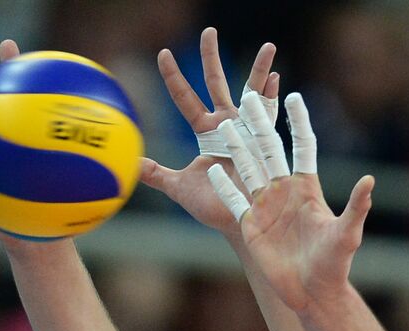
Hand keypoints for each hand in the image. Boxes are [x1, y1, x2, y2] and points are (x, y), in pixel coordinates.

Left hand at [140, 28, 276, 236]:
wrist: (240, 221)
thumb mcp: (178, 189)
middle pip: (216, 83)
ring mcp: (247, 130)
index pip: (184, 98)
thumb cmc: (211, 206)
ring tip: (268, 47)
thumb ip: (156, 174)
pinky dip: (273, 96)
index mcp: (204, 131)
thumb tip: (131, 162)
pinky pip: (271, 115)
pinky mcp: (266, 141)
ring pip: (251, 92)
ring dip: (259, 71)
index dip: (174, 77)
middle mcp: (226, 125)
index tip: (163, 53)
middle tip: (208, 31)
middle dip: (211, 57)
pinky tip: (277, 79)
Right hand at [208, 92, 373, 311]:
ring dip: (237, 147)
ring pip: (248, 169)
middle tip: (248, 97)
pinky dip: (223, 186)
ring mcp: (266, 207)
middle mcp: (285, 192)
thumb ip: (357, 206)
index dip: (298, 122)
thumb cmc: (335, 263)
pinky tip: (211, 170)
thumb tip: (369, 180)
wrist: (314, 291)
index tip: (293, 96)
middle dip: (259, 124)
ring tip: (224, 124)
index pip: (302, 146)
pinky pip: (234, 201)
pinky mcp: (251, 225)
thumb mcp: (347, 233)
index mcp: (308, 188)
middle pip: (269, 150)